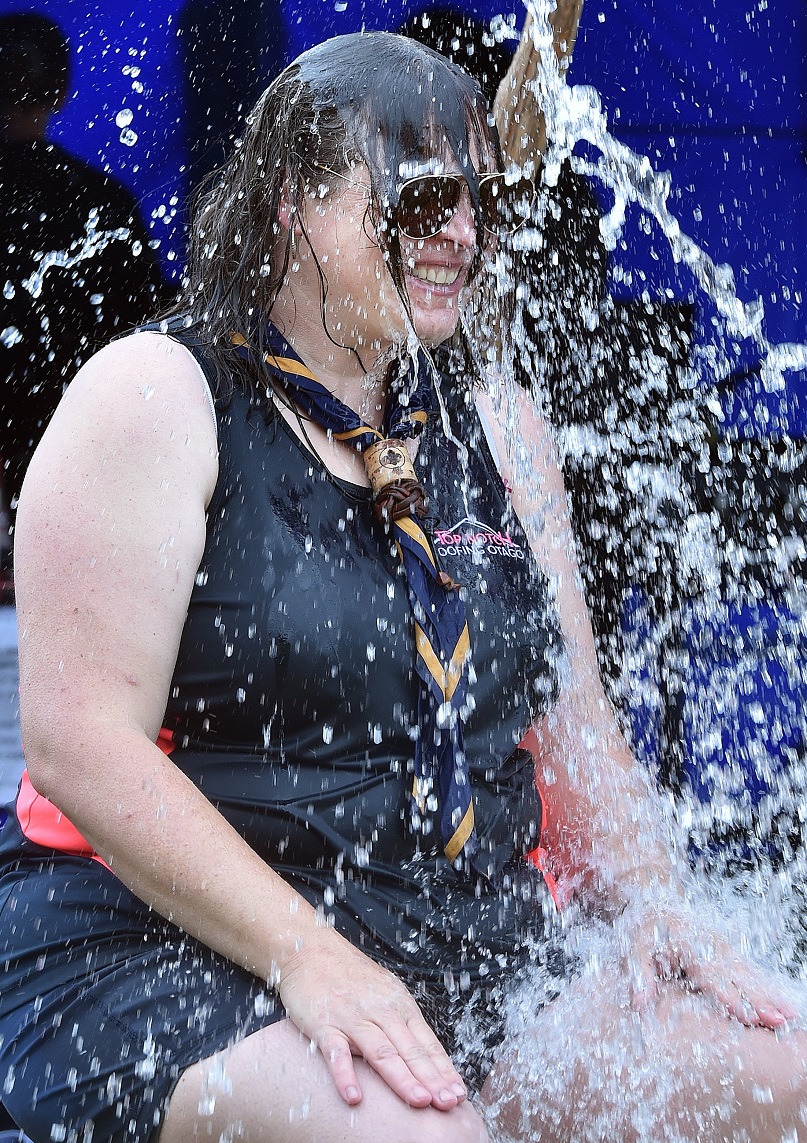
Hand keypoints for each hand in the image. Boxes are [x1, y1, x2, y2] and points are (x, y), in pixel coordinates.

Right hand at [277, 928, 467, 1109]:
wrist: (312, 949)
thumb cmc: (350, 975)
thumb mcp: (385, 993)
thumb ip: (402, 1023)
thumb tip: (426, 1057)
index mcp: (399, 1006)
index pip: (427, 1043)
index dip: (443, 1070)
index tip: (459, 1094)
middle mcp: (381, 1012)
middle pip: (410, 1050)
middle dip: (432, 1078)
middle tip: (449, 1103)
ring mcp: (352, 1018)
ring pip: (382, 1051)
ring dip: (402, 1078)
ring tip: (419, 1101)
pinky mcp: (324, 1024)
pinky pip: (336, 1053)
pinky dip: (345, 1075)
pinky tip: (354, 1097)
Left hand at [619, 901, 797, 1029]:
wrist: (656, 898)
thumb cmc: (644, 926)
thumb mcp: (633, 947)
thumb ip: (639, 975)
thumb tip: (639, 1004)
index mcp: (689, 945)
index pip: (711, 975)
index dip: (729, 997)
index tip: (747, 1016)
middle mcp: (711, 946)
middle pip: (737, 977)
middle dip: (759, 1000)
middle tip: (778, 1021)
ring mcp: (724, 948)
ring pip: (750, 974)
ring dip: (770, 995)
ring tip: (790, 1015)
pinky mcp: (729, 952)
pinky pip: (751, 971)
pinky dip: (768, 987)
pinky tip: (785, 1004)